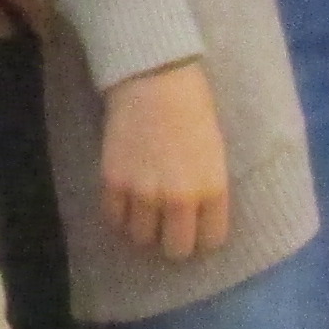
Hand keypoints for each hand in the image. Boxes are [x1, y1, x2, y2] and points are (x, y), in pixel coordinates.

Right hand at [97, 61, 232, 260]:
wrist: (154, 80)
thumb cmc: (192, 110)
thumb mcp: (215, 154)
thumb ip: (207, 190)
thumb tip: (195, 220)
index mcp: (212, 189)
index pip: (210, 240)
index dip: (201, 238)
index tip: (194, 230)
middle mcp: (179, 198)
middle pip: (175, 249)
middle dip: (172, 242)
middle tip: (167, 227)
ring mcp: (143, 192)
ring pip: (141, 238)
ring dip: (143, 228)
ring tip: (144, 211)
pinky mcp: (113, 182)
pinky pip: (114, 218)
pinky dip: (119, 215)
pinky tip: (125, 200)